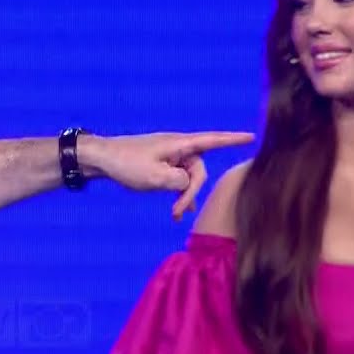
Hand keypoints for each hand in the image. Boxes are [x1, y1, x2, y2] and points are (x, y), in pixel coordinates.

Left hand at [78, 132, 254, 219]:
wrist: (101, 159)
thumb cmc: (126, 163)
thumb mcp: (155, 177)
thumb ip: (179, 181)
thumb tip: (188, 183)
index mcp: (179, 144)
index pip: (212, 140)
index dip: (233, 140)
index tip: (252, 137)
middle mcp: (177, 148)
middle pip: (198, 170)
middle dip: (192, 192)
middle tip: (177, 213)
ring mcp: (169, 156)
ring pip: (187, 178)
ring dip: (183, 196)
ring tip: (174, 215)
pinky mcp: (161, 165)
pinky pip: (177, 179)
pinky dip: (177, 193)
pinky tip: (177, 210)